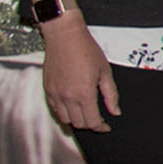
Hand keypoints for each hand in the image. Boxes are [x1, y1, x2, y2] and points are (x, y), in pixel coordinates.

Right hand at [39, 17, 120, 132]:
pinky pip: (54, 110)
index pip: (92, 122)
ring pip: (64, 120)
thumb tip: (115, 111)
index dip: (101, 127)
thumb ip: (111, 94)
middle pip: (78, 124)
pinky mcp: (47, 89)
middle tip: (97, 119)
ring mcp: (55, 94)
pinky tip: (71, 108)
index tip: (106, 126)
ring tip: (84, 114)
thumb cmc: (85, 49)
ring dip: (76, 121)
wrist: (64, 36)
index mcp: (84, 93)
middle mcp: (67, 97)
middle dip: (90, 124)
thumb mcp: (105, 72)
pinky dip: (63, 113)